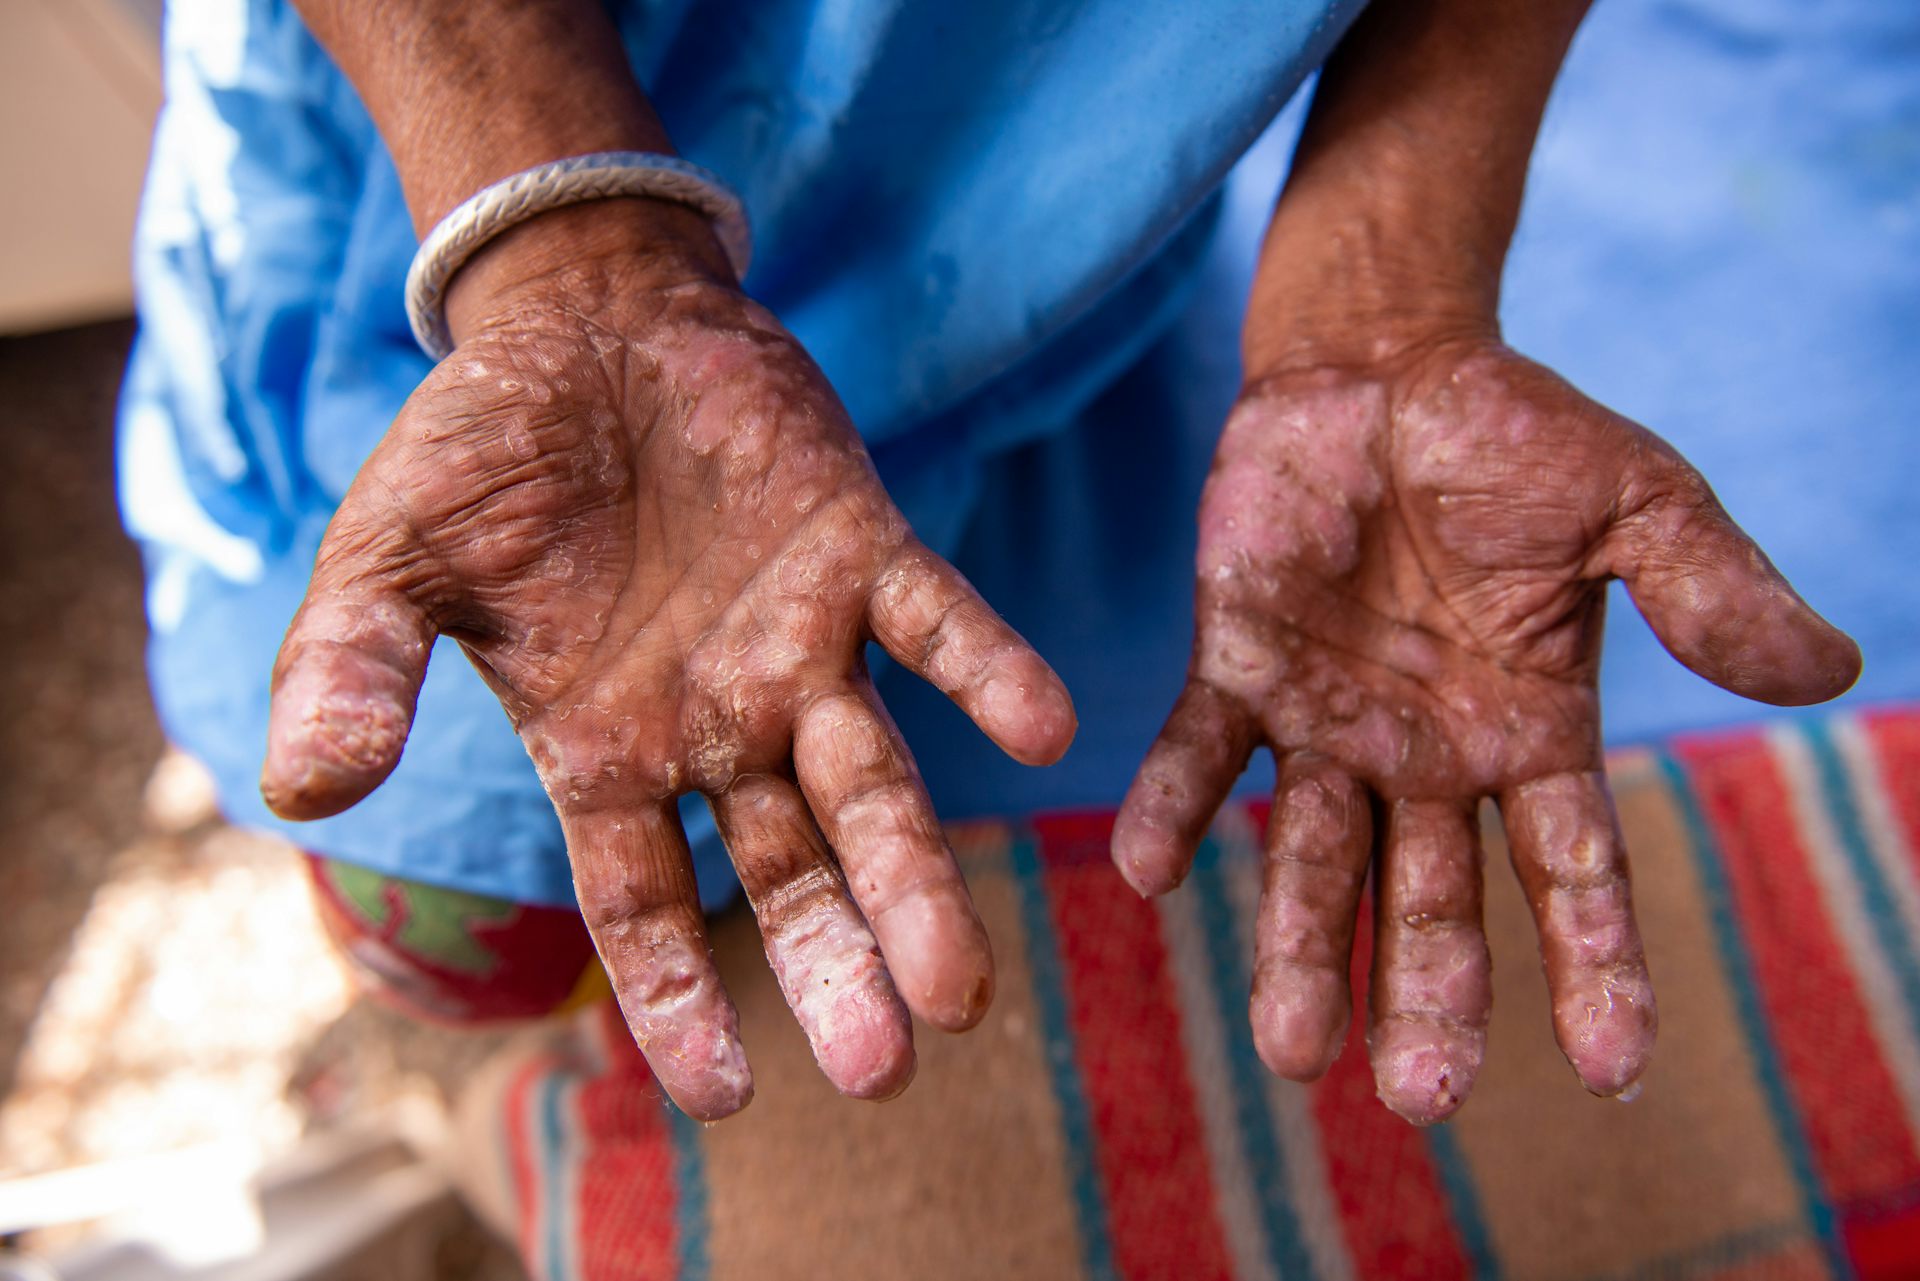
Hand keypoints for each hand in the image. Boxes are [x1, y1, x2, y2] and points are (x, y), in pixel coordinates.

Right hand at [260, 209, 1075, 1118]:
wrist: (586, 318)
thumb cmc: (481, 453)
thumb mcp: (391, 559)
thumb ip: (351, 667)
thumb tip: (299, 790)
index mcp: (608, 752)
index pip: (645, 906)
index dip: (676, 999)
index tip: (725, 1096)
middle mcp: (719, 724)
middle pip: (786, 872)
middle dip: (831, 961)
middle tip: (886, 1065)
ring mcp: (799, 646)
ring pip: (873, 782)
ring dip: (915, 874)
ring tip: (962, 987)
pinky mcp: (863, 551)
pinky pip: (938, 624)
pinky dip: (989, 673)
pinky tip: (1047, 731)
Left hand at [1114, 336, 1857, 1121]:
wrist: (1384, 368)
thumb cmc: (1518, 439)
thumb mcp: (1637, 502)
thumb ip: (1710, 589)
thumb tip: (1830, 672)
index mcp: (1531, 734)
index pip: (1572, 870)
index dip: (1595, 965)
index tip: (1609, 1069)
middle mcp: (1425, 756)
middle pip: (1429, 896)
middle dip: (1425, 991)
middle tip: (1418, 1096)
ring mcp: (1325, 722)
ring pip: (1310, 853)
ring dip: (1297, 947)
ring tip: (1287, 1053)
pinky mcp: (1236, 668)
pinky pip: (1199, 752)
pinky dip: (1173, 807)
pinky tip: (1149, 870)